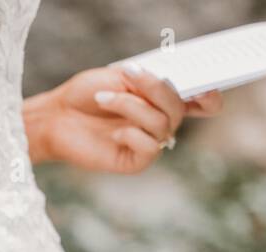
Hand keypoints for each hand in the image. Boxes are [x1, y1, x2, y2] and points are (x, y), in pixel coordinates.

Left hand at [25, 64, 221, 174]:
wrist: (55, 116)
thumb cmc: (86, 94)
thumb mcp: (121, 77)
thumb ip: (150, 82)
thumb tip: (175, 86)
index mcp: (163, 101)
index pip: (203, 104)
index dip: (210, 97)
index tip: (201, 87)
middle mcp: (160, 123)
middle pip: (180, 108)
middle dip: (156, 88)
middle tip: (128, 75)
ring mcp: (148, 143)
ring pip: (161, 123)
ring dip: (131, 106)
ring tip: (103, 99)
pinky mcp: (135, 162)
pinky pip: (150, 147)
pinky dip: (132, 134)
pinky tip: (112, 134)